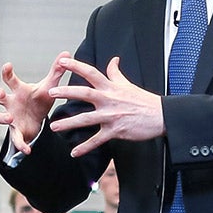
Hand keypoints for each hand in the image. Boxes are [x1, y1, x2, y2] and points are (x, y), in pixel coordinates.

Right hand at [0, 59, 65, 150]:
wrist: (38, 119)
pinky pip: (14, 139)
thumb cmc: (39, 99)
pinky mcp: (16, 132)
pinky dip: (20, 145)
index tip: (8, 66)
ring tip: (10, 118)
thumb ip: (56, 71)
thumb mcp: (49, 87)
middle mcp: (10, 102)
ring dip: (1, 117)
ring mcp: (10, 117)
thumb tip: (66, 53)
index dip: (6, 72)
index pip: (8, 79)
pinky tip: (27, 150)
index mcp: (18, 90)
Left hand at [46, 55, 164, 156]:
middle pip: (84, 93)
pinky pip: (97, 140)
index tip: (62, 61)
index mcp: (111, 87)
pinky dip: (85, 147)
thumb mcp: (128, 84)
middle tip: (51, 92)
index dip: (76, 65)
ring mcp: (111, 115)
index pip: (91, 72)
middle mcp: (109, 99)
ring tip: (54, 126)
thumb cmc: (144, 100)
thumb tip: (113, 60)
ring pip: (86, 119)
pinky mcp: (116, 130)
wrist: (160, 116)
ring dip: (69, 123)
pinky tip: (74, 152)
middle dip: (66, 92)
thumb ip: (116, 73)